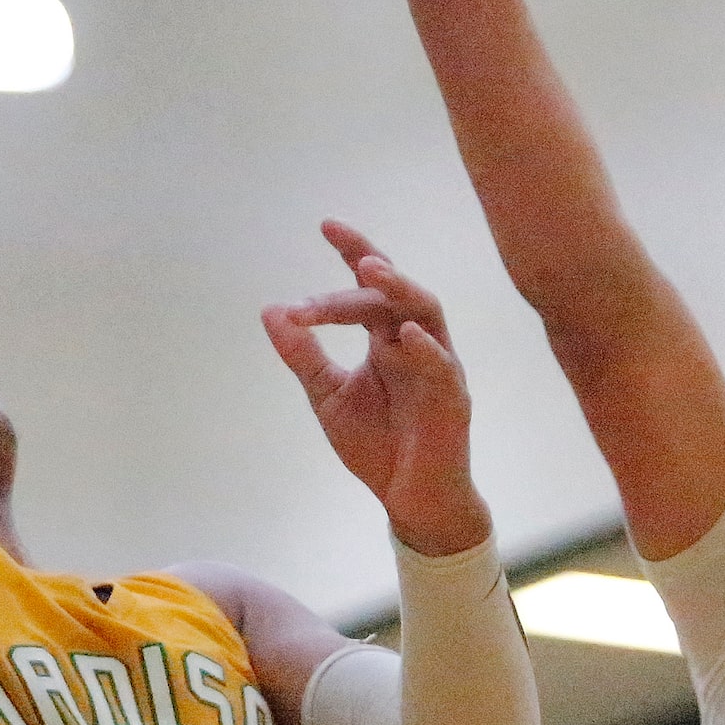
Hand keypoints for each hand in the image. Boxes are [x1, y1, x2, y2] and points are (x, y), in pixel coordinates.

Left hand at [263, 220, 491, 556]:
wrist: (408, 500)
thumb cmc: (377, 445)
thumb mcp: (328, 395)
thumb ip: (303, 355)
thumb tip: (271, 310)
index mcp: (386, 338)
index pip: (371, 285)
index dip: (353, 251)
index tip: (326, 225)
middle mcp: (414, 342)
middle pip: (393, 293)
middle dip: (362, 276)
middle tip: (324, 274)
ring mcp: (438, 367)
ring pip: (426, 312)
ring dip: (399, 289)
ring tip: (371, 270)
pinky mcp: (453, 399)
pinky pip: (443, 366)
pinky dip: (426, 349)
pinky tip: (405, 336)